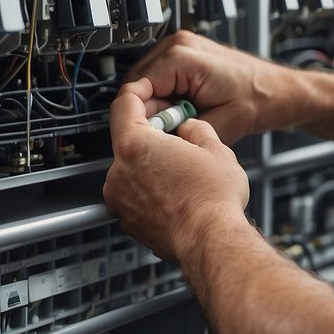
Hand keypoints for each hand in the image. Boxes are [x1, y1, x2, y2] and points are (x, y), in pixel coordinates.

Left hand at [104, 78, 249, 261]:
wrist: (211, 241)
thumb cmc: (212, 200)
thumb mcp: (214, 147)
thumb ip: (194, 128)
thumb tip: (188, 128)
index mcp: (135, 146)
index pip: (123, 105)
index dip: (136, 94)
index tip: (144, 92)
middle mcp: (119, 172)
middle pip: (126, 139)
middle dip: (150, 136)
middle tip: (177, 138)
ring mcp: (119, 199)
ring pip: (129, 169)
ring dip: (149, 165)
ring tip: (180, 173)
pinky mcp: (126, 220)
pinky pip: (132, 194)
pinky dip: (148, 190)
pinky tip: (174, 193)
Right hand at [124, 31, 299, 143]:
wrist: (280, 90)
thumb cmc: (261, 99)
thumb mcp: (218, 125)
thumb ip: (181, 131)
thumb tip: (154, 140)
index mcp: (184, 56)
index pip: (136, 86)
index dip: (139, 114)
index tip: (147, 133)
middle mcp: (180, 44)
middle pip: (138, 82)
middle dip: (147, 109)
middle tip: (166, 131)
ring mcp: (183, 46)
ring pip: (147, 82)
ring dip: (157, 103)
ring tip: (180, 120)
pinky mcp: (186, 54)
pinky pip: (160, 78)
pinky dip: (166, 96)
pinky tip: (183, 110)